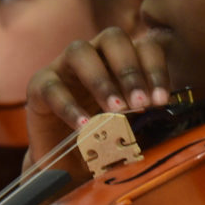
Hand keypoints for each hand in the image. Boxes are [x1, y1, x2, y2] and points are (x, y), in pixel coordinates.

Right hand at [24, 28, 171, 167]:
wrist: (65, 167)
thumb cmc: (103, 143)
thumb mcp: (131, 131)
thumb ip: (146, 121)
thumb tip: (166, 118)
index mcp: (121, 62)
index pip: (144, 46)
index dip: (155, 69)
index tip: (161, 101)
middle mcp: (93, 56)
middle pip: (113, 38)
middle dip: (129, 69)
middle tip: (140, 104)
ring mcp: (63, 68)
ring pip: (80, 51)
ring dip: (101, 79)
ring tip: (116, 110)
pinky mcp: (38, 87)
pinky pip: (52, 87)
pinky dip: (70, 106)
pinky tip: (86, 126)